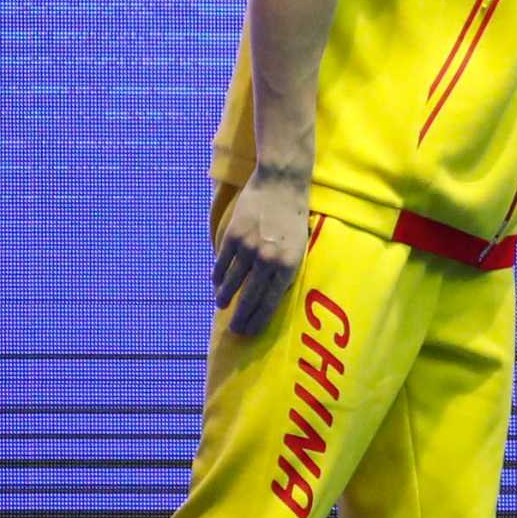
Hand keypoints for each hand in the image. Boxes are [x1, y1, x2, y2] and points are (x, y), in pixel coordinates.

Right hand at [213, 166, 309, 337]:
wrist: (282, 184)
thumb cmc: (294, 217)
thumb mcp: (299, 246)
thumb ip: (286, 269)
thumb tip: (270, 293)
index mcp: (289, 266)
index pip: (270, 302)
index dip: (258, 320)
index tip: (250, 333)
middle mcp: (268, 261)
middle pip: (250, 298)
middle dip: (240, 317)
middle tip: (234, 330)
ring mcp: (249, 249)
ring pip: (232, 282)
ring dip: (225, 297)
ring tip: (222, 305)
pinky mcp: (233, 236)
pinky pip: (222, 263)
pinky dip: (218, 276)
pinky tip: (217, 283)